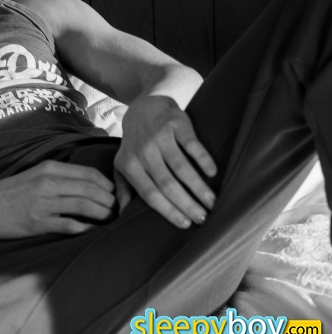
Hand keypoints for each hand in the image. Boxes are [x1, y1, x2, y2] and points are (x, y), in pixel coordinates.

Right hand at [0, 160, 115, 237]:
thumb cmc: (10, 192)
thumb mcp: (35, 175)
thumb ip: (59, 177)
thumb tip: (88, 186)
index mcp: (49, 168)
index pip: (89, 173)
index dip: (107, 184)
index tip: (115, 194)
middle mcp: (48, 182)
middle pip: (90, 189)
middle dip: (109, 200)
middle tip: (118, 210)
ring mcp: (43, 203)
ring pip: (84, 205)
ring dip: (102, 214)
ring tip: (111, 221)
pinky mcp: (37, 222)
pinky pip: (69, 225)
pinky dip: (85, 228)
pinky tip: (92, 231)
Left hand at [113, 94, 216, 227]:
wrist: (143, 108)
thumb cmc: (134, 144)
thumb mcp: (121, 165)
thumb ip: (123, 189)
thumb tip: (122, 216)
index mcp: (129, 165)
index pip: (149, 193)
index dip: (168, 210)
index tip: (185, 224)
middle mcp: (143, 151)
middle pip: (167, 184)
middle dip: (187, 204)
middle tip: (204, 217)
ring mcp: (159, 136)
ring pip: (181, 167)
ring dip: (198, 187)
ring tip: (212, 201)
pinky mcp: (175, 124)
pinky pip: (192, 145)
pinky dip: (203, 159)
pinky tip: (212, 173)